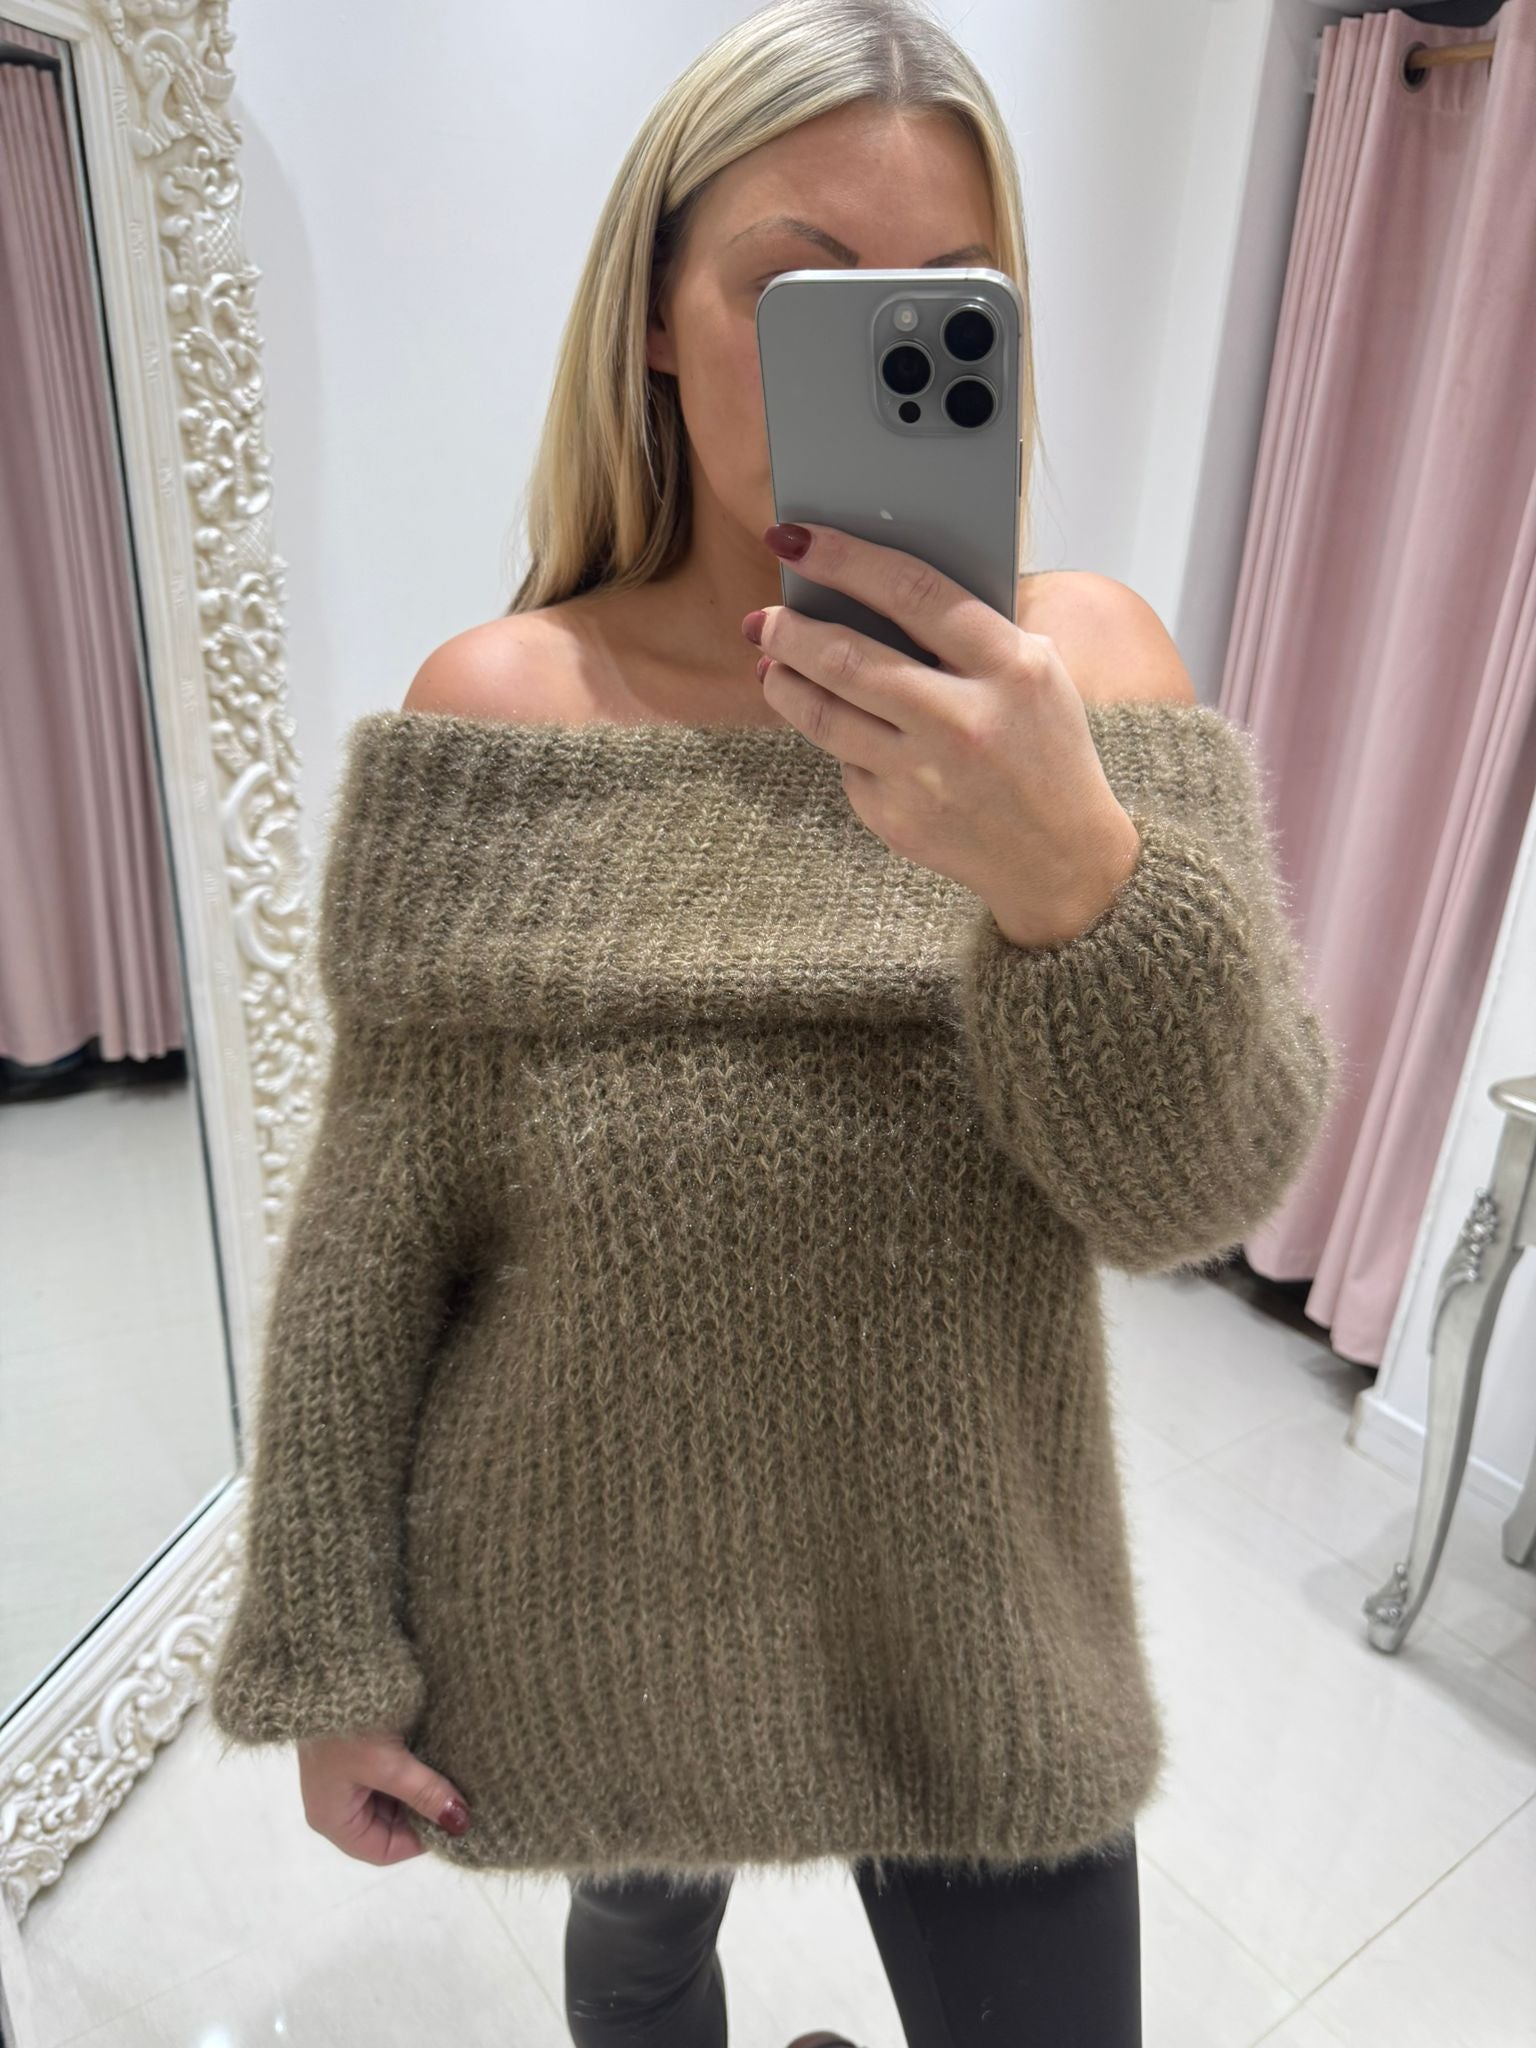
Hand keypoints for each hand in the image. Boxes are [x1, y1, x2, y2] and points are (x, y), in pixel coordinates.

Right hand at [297, 1728, 470, 1864]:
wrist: (328, 1670)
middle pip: (389, 1827)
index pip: (384, 1851)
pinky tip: (436, 1760)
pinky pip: (390, 1777)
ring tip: (452, 1780)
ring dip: (420, 1791)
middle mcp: (336, 1805)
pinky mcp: (356, 1755)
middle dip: (423, 1814)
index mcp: (332, 1819)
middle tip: (460, 1798)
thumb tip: (461, 1823)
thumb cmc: (349, 1725)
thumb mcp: (388, 1763)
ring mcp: (345, 1779)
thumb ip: (424, 1793)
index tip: (454, 1820)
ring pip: (393, 1801)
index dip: (421, 1841)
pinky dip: (413, 1772)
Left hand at [745, 522, 1143, 948]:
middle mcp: (962, 720)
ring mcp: (924, 775)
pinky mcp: (896, 818)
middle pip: (847, 658)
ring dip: (782, 682)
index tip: (795, 538)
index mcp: (1009, 667)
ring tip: (771, 663)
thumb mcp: (1036, 673)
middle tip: (762, 618)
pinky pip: (845, 763)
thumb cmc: (1043, 747)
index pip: (912, 593)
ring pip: (822, 715)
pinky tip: (842, 729)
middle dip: (788, 630)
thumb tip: (869, 583)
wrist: (1059, 856)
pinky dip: (837, 740)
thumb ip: (971, 630)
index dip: (844, 559)